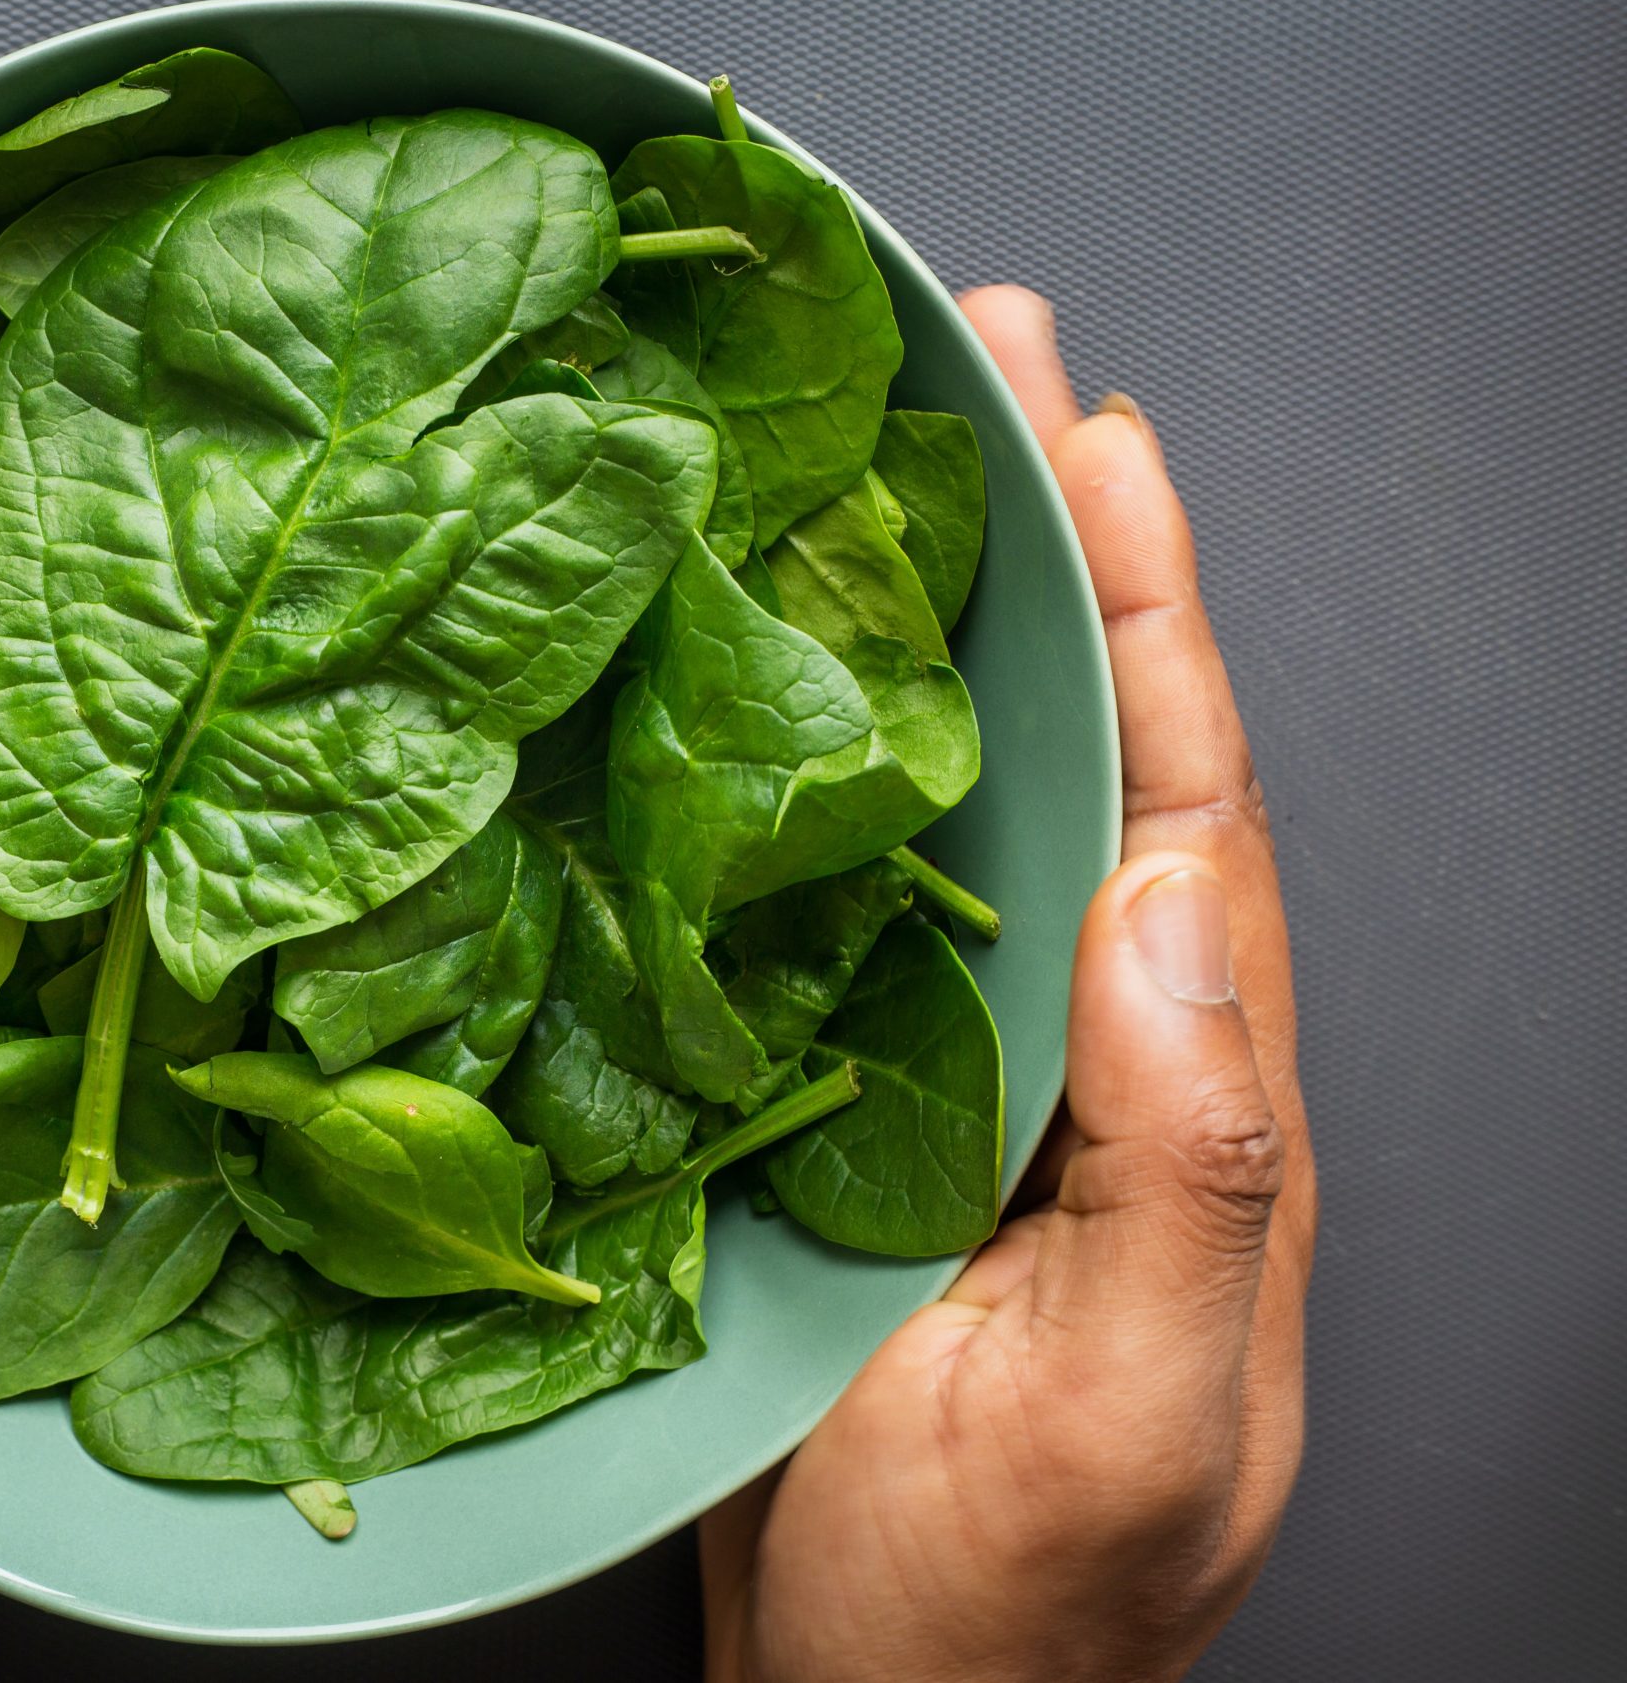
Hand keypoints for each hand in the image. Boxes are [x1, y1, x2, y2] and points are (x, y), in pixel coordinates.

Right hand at [702, 287, 1315, 1682]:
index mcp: (1187, 1098)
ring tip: (855, 467)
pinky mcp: (829, 1118)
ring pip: (944, 810)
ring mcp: (950, 1081)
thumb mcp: (1134, 1414)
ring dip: (911, 635)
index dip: (1144, 605)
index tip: (1090, 434)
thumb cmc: (1005, 1618)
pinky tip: (726, 695)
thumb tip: (1176, 898)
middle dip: (1038, 550)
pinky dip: (788, 782)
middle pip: (1074, 755)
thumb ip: (1196, 1166)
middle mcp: (1079, 1055)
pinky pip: (818, 913)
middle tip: (974, 364)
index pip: (1185, 800)